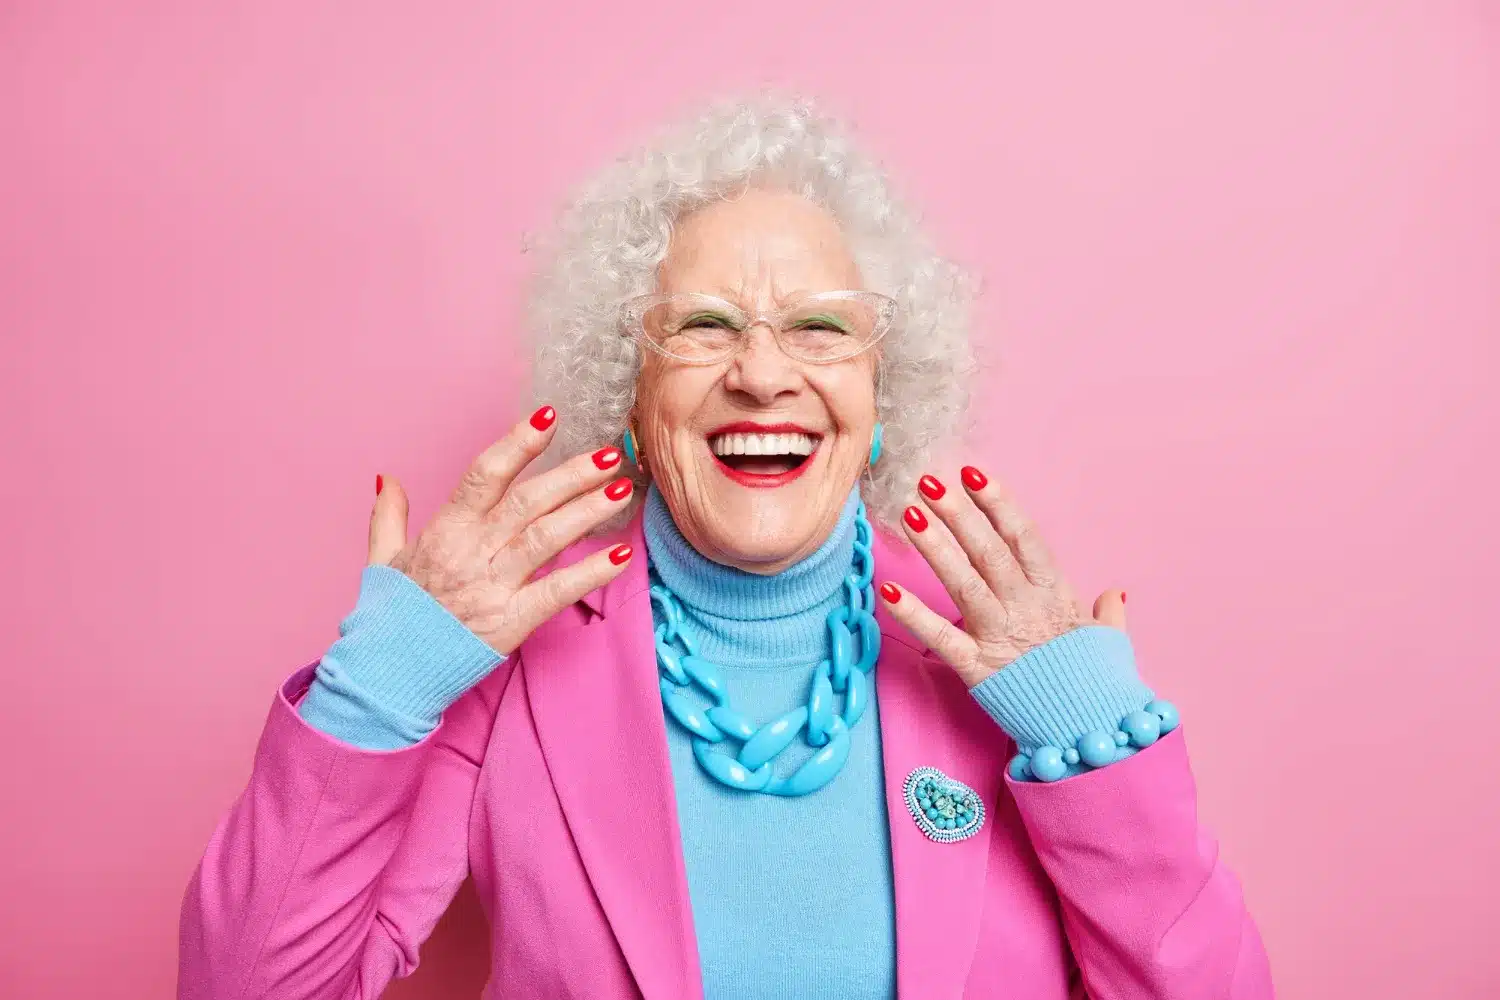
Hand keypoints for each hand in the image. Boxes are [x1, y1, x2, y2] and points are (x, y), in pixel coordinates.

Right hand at [367, 406, 635, 655]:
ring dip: (588, 512)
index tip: (548, 417)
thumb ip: (388, 516)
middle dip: (572, 475)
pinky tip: (620, 555)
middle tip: (611, 454)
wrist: (385, 676)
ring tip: (623, 489)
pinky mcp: (510, 623)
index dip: (517, 444)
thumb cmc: (389, 618)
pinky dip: (590, 573)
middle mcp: (470, 553)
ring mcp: (492, 588)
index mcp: (443, 531)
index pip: (483, 475)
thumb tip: (388, 479)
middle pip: (527, 502)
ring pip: (546, 538)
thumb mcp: (382, 560)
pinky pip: (556, 592)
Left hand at [878, 467, 1126, 686]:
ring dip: (936, 547)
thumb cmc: (1098, 685)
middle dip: (958, 514)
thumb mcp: (1109, 643)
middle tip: (929, 480)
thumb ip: (1109, 614)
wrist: (1092, 732)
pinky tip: (886, 590)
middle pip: (988, 551)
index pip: (1023, 537)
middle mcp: (1025, 607)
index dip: (998, 504)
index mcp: (1054, 594)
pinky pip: (941, 637)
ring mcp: (999, 636)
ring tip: (910, 514)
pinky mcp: (978, 668)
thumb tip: (1115, 593)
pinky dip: (913, 615)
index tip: (974, 474)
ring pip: (964, 582)